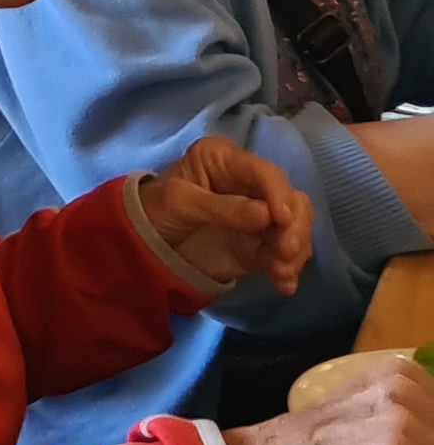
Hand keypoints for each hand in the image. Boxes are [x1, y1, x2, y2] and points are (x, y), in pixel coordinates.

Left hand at [141, 139, 309, 294]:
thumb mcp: (180, 202)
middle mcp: (251, 183)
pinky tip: (284, 284)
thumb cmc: (156, 207)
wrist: (147, 241)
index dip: (279, 195)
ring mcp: (261, 214)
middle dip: (295, 226)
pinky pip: (286, 253)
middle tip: (286, 251)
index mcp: (225, 160)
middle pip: (291, 200)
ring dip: (296, 250)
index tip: (282, 220)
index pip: (264, 173)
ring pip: (296, 226)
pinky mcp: (263, 243)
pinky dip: (289, 268)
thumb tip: (267, 215)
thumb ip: (223, 208)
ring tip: (281, 272)